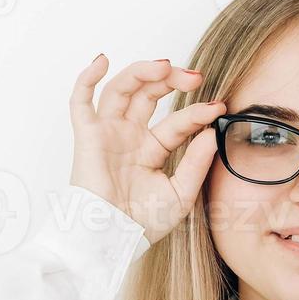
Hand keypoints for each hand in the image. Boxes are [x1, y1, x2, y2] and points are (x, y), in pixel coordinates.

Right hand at [68, 54, 225, 244]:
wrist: (112, 239)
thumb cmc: (141, 224)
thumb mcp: (180, 194)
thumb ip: (196, 163)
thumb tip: (212, 133)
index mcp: (150, 150)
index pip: (176, 122)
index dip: (197, 112)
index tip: (218, 107)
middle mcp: (129, 136)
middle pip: (148, 95)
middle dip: (171, 81)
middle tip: (195, 77)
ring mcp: (108, 133)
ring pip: (121, 90)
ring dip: (141, 72)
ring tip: (164, 67)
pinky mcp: (88, 136)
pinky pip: (80, 102)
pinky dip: (87, 78)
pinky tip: (102, 60)